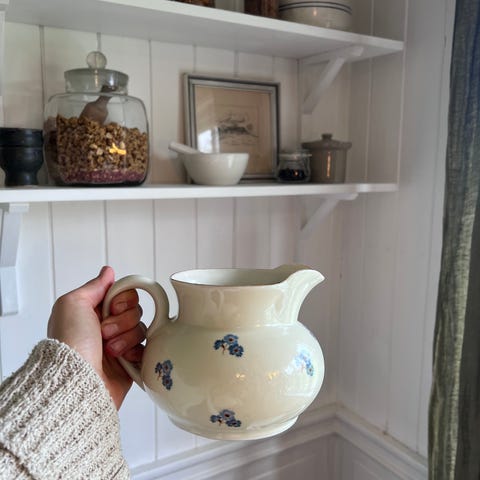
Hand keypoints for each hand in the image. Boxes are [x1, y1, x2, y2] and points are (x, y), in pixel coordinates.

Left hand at [47, 266, 145, 408]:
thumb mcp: (72, 304)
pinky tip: (121, 359)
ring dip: (125, 338)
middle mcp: (106, 327)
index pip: (124, 295)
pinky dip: (135, 353)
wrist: (76, 380)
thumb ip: (94, 286)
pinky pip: (145, 349)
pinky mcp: (129, 363)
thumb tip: (108, 272)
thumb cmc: (70, 343)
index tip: (111, 308)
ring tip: (109, 351)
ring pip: (141, 329)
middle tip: (104, 332)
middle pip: (135, 311)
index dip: (122, 300)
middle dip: (122, 321)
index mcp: (94, 311)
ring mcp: (119, 345)